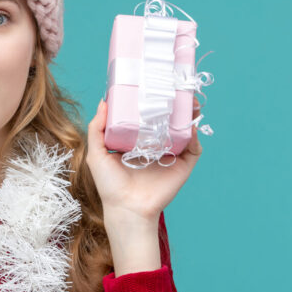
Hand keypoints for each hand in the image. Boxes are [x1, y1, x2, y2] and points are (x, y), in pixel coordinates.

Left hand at [85, 97, 202, 220]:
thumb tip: (104, 102)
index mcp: (137, 140)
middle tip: (177, 89)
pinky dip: (194, 136)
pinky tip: (190, 126)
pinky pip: (193, 148)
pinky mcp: (183, 165)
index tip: (153, 83)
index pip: (147, 115)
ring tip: (190, 101)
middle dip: (175, 103)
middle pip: (169, 119)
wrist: (127, 208)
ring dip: (190, 114)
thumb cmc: (110, 184)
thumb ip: (97, 128)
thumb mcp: (97, 153)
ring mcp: (171, 154)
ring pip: (185, 129)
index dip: (152, 101)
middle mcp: (156, 145)